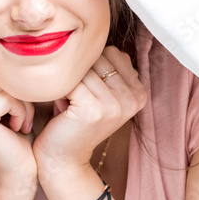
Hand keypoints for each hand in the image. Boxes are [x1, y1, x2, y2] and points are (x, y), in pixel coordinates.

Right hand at [0, 62, 37, 187]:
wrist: (17, 173)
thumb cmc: (13, 134)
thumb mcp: (0, 98)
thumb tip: (0, 41)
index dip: (6, 84)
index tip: (9, 110)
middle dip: (15, 93)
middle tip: (17, 118)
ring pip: (3, 84)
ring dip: (21, 103)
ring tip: (18, 123)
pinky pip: (8, 96)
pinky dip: (22, 111)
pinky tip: (17, 128)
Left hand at [32, 46, 147, 178]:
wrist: (62, 160)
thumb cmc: (72, 121)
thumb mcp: (98, 93)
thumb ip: (107, 68)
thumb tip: (104, 40)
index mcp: (139, 92)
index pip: (111, 52)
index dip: (90, 66)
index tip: (86, 91)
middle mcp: (133, 98)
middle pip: (97, 58)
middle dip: (79, 73)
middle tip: (74, 99)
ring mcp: (116, 104)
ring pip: (83, 69)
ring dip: (68, 82)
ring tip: (68, 104)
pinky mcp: (95, 109)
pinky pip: (71, 81)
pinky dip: (59, 91)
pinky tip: (60, 108)